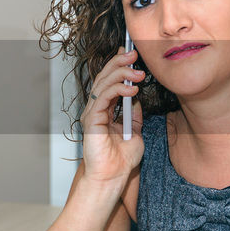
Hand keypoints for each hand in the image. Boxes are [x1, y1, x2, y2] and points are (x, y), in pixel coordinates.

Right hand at [80, 48, 144, 183]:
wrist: (113, 177)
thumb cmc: (120, 160)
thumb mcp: (135, 133)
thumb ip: (134, 116)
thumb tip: (136, 99)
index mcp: (105, 111)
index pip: (109, 81)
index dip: (117, 65)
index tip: (130, 53)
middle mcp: (96, 109)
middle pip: (104, 78)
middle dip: (119, 63)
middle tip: (134, 53)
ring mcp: (92, 114)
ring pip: (103, 84)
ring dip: (121, 73)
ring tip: (138, 72)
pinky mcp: (92, 120)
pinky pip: (103, 98)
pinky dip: (117, 90)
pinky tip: (132, 90)